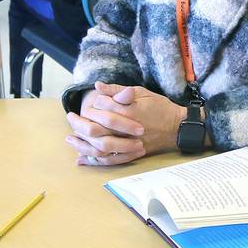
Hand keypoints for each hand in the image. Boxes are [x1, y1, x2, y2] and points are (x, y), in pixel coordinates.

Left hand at [64, 82, 181, 165]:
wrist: (177, 127)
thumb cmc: (160, 107)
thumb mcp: (141, 92)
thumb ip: (118, 90)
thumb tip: (98, 86)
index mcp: (128, 112)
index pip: (101, 109)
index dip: (90, 107)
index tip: (83, 105)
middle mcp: (126, 130)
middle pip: (96, 131)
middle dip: (79, 126)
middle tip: (70, 120)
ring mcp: (129, 144)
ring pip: (100, 148)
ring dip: (82, 145)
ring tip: (70, 140)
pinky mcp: (132, 154)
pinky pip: (110, 161)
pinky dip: (95, 161)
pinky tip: (82, 159)